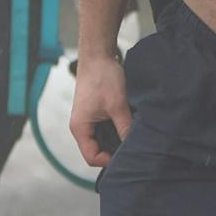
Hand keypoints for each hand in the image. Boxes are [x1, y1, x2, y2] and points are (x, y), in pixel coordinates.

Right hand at [70, 50, 132, 166]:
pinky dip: (118, 129)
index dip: (109, 161)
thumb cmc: (103, 77)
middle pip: (98, 150)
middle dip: (115, 151)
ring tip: (133, 136)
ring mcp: (89, 120)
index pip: (92, 157)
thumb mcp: (117, 105)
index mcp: (80, 128)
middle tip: (134, 147)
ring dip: (118, 139)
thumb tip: (136, 147)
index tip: (128, 155)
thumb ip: (125, 128)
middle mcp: (82, 126)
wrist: (98, 54)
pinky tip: (131, 126)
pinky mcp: (97, 113)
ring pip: (104, 140)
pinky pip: (107, 129)